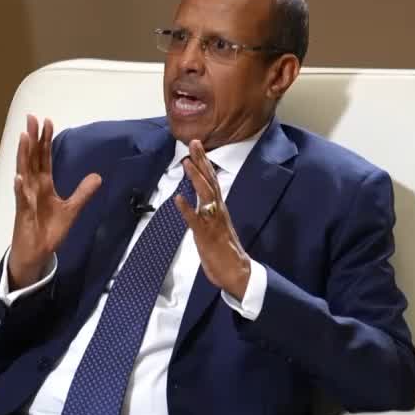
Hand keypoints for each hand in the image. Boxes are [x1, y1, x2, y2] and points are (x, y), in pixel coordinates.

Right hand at [8, 115, 101, 287]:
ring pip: (24, 173)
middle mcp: (32, 187)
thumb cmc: (48, 231)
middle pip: (32, 158)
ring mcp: (25, 199)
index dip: (45, 140)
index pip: (43, 158)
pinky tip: (18, 177)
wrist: (36, 254)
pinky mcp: (23, 215)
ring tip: (24, 137)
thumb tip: (97, 176)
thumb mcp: (71, 210)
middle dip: (32, 139)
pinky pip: (21, 200)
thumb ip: (82, 193)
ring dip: (23, 156)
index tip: (47, 121)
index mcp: (43, 185)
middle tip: (31, 118)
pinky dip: (19, 189)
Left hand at [175, 139, 251, 297]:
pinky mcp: (206, 236)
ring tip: (186, 162)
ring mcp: (212, 222)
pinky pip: (195, 221)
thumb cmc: (224, 251)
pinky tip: (178, 199)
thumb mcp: (214, 226)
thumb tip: (197, 200)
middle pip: (210, 181)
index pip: (211, 180)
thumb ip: (207, 211)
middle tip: (193, 143)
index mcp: (219, 208)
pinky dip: (187, 209)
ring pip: (205, 196)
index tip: (196, 145)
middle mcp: (218, 211)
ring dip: (195, 179)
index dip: (204, 162)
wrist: (236, 272)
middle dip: (201, 161)